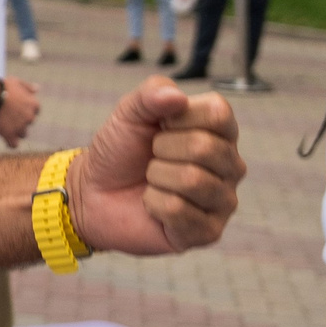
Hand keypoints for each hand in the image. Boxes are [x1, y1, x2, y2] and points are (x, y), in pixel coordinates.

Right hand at [0, 75, 39, 146]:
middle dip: (21, 120)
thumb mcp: (17, 82)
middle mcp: (30, 117)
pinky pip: (14, 144)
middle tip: (8, 115)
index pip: (35, 111)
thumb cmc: (2, 87)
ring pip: (23, 134)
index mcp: (34, 105)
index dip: (26, 110)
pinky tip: (5, 138)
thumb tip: (37, 89)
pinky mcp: (10, 135)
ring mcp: (20, 127)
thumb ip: (28, 87)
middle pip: (28, 122)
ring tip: (5, 126)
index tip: (17, 108)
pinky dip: (10, 142)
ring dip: (16, 131)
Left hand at [66, 78, 243, 254]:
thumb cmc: (120, 150)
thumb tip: (177, 97)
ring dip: (156, 178)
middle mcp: (231, 165)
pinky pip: (179, 211)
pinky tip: (153, 205)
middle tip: (152, 157)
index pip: (218, 113)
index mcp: (220, 131)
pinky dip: (153, 204)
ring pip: (192, 180)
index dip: (177, 117)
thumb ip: (151, 94)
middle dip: (161, 150)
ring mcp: (223, 200)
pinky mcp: (209, 232)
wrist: (94, 192)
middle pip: (204, 147)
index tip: (160, 126)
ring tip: (152, 181)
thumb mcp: (129, 113)